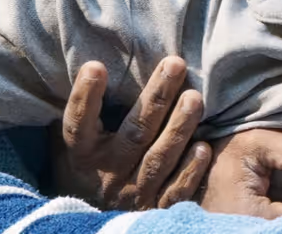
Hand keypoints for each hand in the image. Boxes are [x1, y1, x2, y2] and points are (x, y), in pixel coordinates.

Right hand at [50, 57, 211, 209]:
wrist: (96, 225)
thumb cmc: (91, 169)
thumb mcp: (77, 145)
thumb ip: (82, 113)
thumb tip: (86, 63)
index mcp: (83, 156)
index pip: (79, 125)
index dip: (85, 98)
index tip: (96, 66)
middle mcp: (108, 175)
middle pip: (133, 134)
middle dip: (156, 98)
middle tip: (174, 64)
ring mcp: (134, 194)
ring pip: (158, 159)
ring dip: (178, 128)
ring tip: (194, 98)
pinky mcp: (157, 208)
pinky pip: (175, 191)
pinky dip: (189, 171)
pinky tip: (204, 147)